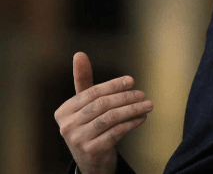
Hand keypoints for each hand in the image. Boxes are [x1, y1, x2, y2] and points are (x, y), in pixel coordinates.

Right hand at [54, 52, 152, 173]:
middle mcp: (67, 126)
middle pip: (102, 105)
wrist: (91, 160)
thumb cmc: (89, 125)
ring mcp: (78, 140)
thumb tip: (79, 53)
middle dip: (126, 97)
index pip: (91, 93)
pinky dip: (132, 123)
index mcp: (64, 111)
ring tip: (148, 105)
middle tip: (143, 94)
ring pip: (111, 118)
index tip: (131, 80)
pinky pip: (116, 132)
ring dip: (133, 109)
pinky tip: (142, 118)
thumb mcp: (84, 105)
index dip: (113, 85)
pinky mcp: (92, 151)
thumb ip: (83, 81)